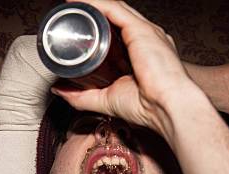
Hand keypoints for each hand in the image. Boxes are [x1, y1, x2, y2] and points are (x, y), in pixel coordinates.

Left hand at [50, 0, 194, 136]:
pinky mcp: (141, 29)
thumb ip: (82, 96)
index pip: (115, 33)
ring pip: (113, 9)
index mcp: (141, 53)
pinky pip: (114, 8)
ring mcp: (145, 31)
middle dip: (91, 13)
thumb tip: (59, 90)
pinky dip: (95, 3)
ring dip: (90, 5)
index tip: (74, 31)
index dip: (95, 29)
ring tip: (70, 4)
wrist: (168, 108)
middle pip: (113, 17)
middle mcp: (145, 38)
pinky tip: (79, 2)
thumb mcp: (106, 100)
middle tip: (68, 14)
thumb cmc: (148, 107)